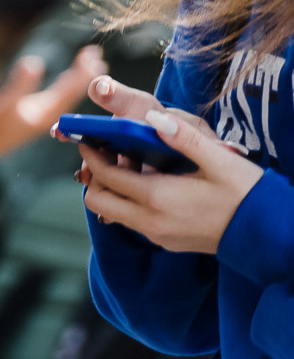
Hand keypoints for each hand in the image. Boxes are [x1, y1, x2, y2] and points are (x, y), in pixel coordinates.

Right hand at [0, 45, 107, 159]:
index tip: (93, 56)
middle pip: (75, 91)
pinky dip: (67, 84)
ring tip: (91, 64)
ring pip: (69, 93)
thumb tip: (34, 63)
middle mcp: (52, 113)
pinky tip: (67, 79)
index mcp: (49, 112)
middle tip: (97, 54)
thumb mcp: (6, 103)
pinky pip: (59, 95)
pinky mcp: (38, 112)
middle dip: (86, 73)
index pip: (71, 89)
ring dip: (79, 77)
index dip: (83, 73)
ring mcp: (46, 113)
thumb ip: (20, 84)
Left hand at [79, 108, 262, 255]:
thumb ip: (182, 138)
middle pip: (98, 199)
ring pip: (113, 212)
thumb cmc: (248, 195)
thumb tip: (151, 116)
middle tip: (103, 151)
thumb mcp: (219, 160)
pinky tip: (145, 181)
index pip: (106, 177)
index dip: (91, 154)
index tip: (86, 136)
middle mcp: (151, 222)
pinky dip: (127, 201)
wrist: (271, 237)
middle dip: (94, 174)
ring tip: (125, 163)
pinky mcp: (167, 242)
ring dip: (110, 189)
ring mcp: (158, 236)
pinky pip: (132, 221)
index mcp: (158, 199)